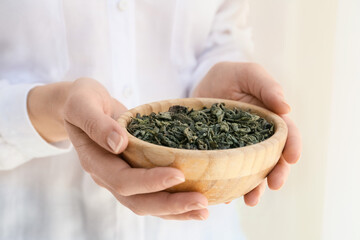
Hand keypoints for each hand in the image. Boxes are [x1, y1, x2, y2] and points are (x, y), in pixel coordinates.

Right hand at [28, 78, 208, 219]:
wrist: (83, 106)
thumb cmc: (82, 100)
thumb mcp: (82, 104)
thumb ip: (97, 123)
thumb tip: (119, 143)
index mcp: (96, 161)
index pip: (124, 180)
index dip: (151, 181)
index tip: (179, 174)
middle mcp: (109, 176)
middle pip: (139, 201)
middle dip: (171, 204)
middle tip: (202, 203)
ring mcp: (122, 177)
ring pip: (148, 203)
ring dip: (176, 210)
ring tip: (204, 210)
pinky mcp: (134, 173)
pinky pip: (154, 193)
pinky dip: (174, 200)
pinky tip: (196, 199)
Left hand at [192, 62, 301, 205]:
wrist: (202, 83)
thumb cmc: (230, 75)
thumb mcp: (249, 74)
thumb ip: (267, 87)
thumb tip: (286, 108)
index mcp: (270, 119)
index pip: (286, 134)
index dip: (291, 146)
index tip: (291, 159)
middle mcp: (257, 138)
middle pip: (271, 158)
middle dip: (275, 173)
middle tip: (274, 185)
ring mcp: (239, 149)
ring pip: (250, 171)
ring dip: (253, 187)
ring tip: (249, 200)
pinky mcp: (220, 155)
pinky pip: (226, 172)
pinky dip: (227, 185)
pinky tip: (224, 195)